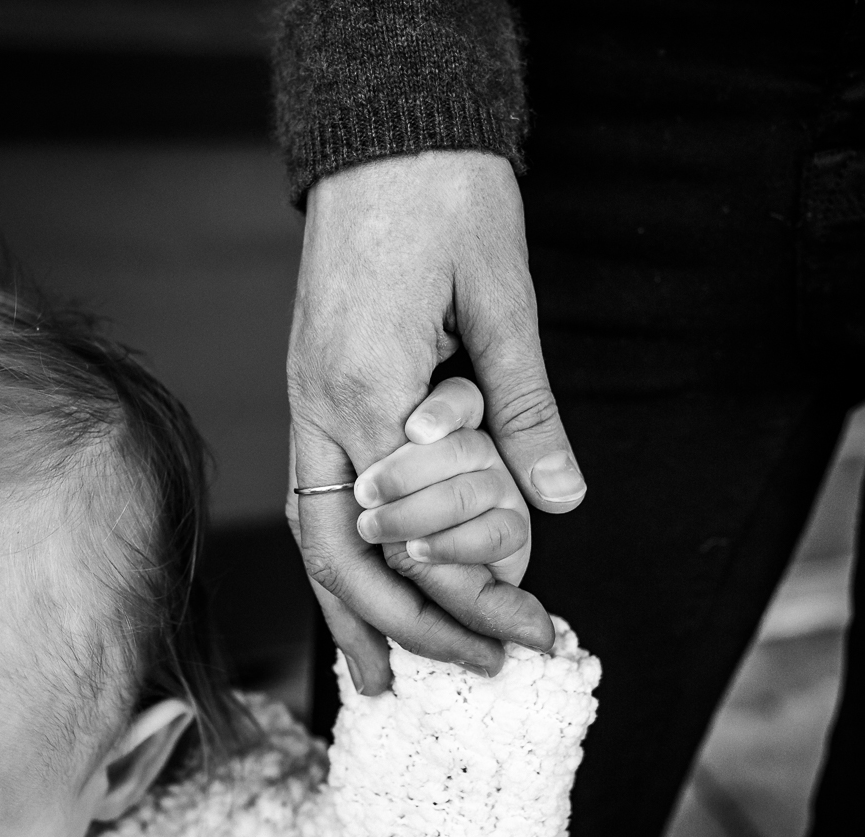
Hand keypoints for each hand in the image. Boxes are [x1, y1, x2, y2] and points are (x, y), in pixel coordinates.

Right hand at [287, 151, 585, 694]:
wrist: (385, 128)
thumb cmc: (446, 198)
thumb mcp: (503, 299)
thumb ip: (525, 409)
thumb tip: (559, 505)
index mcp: (367, 386)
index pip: (412, 529)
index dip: (470, 592)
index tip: (530, 629)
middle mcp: (320, 404)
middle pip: (345, 553)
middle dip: (410, 625)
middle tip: (474, 671)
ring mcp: (306, 397)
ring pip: (315, 533)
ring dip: (351, 611)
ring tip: (378, 679)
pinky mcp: (314, 385)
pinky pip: (316, 495)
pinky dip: (339, 556)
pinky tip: (359, 588)